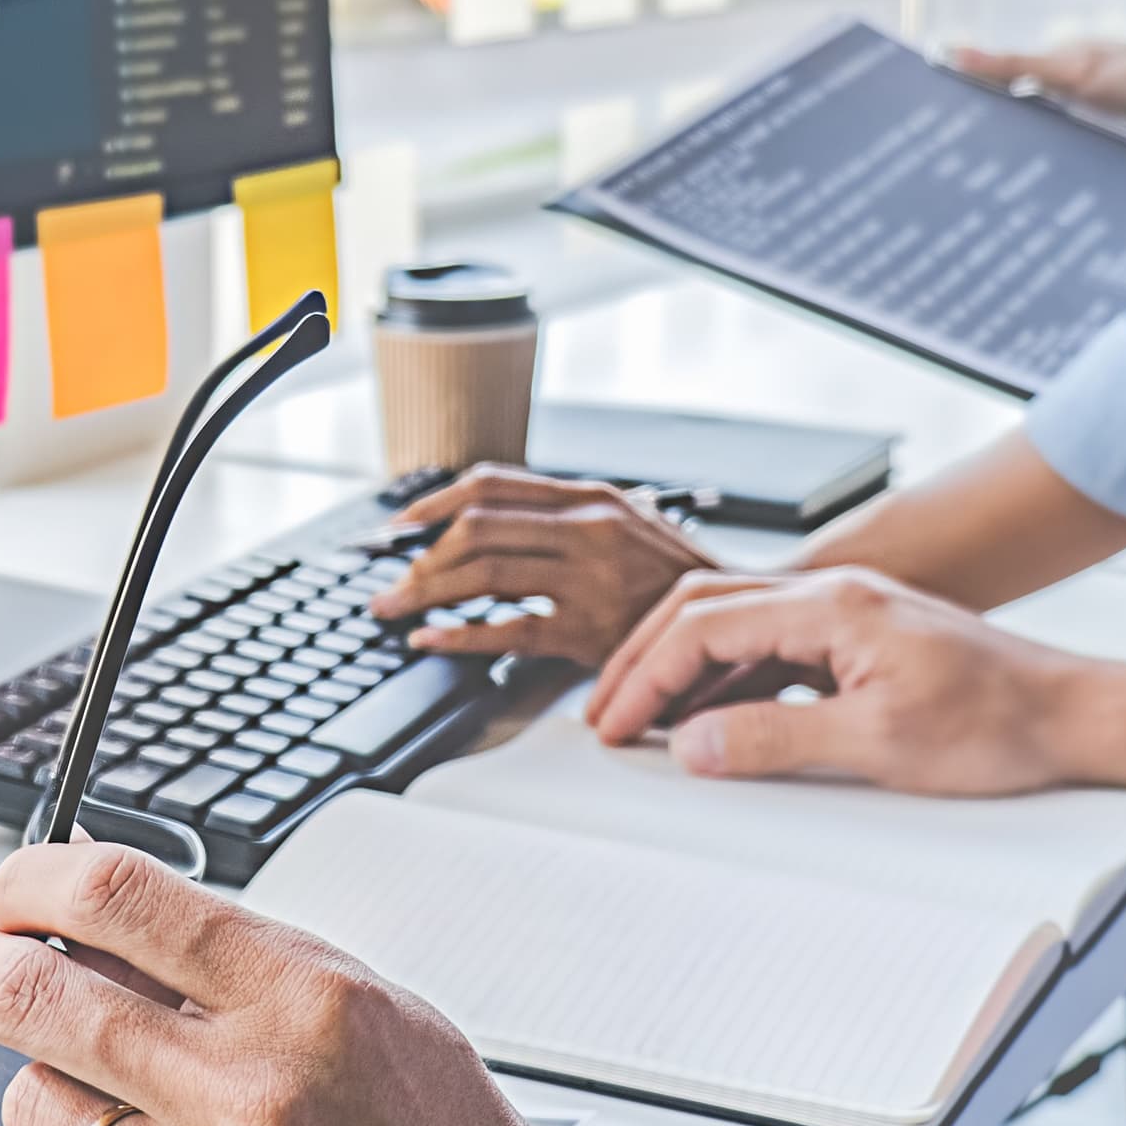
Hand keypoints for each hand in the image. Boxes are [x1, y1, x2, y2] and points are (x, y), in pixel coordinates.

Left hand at [0, 844, 669, 1125]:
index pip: (116, 897)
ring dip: (60, 1095)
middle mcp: (249, 1105)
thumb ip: (230, 963)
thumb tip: (88, 917)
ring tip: (130, 1113)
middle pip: (36, 1000)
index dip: (34, 879)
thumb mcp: (368, 1010)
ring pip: (36, 1110)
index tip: (14, 890)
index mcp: (304, 1007)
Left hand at [365, 467, 722, 666]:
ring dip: (426, 593)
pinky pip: (508, 630)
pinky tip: (429, 641)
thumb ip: (564, 516)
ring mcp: (589, 579)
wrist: (734, 616)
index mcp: (589, 498)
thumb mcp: (624, 524)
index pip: (490, 485)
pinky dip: (457, 636)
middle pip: (476, 529)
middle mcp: (587, 529)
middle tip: (391, 581)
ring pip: (483, 575)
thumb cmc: (671, 576)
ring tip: (395, 609)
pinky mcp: (591, 631)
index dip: (432, 505)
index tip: (397, 528)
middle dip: (419, 556)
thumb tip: (482, 520)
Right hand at [586, 567, 1095, 795]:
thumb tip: (693, 745)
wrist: (1075, 719)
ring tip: (646, 722)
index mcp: (832, 605)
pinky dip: (728, 680)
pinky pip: (773, 648)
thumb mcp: (878, 746)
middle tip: (607, 716)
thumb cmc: (1000, 727)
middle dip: (646, 661)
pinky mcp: (864, 642)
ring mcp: (849, 615)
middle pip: (706, 610)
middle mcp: (836, 595)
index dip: (647, 677)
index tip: (615, 725)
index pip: (704, 626)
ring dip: (684, 670)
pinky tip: (716, 721)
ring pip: (736, 625)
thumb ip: (775, 741)